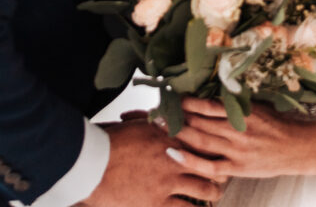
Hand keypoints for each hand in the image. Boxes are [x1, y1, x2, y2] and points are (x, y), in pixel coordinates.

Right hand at [82, 119, 225, 206]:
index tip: (219, 149)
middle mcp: (175, 158)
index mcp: (170, 136)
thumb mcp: (136, 125)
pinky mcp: (158, 203)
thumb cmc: (110, 142)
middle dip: (220, 170)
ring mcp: (168, 181)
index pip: (204, 140)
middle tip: (224, 174)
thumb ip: (156, 123)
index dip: (214, 146)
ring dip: (213, 192)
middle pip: (211, 164)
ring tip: (215, 194)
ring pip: (205, 189)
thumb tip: (165, 118)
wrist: (91, 164)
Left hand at [169, 97, 315, 179]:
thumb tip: (207, 93)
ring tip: (158, 126)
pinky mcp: (237, 168)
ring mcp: (236, 151)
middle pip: (199, 122)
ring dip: (177, 133)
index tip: (171, 97)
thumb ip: (233, 103)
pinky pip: (209, 166)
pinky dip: (190, 160)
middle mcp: (237, 131)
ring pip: (200, 141)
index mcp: (241, 112)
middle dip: (176, 116)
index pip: (207, 105)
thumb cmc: (275, 125)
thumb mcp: (256, 107)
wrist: (297, 148)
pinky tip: (173, 153)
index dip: (186, 102)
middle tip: (156, 111)